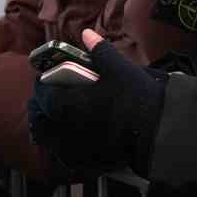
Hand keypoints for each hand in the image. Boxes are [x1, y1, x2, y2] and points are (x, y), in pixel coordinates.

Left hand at [27, 30, 167, 174]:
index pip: (42, 93)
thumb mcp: (117, 67)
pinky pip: (65, 156)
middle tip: (47, 99)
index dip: (42, 84)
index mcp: (65, 104)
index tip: (46, 78)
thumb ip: (98, 50)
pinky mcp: (87, 162)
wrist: (157, 131)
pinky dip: (63, 147)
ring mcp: (75, 149)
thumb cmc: (135, 97)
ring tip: (56, 120)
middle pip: (39, 120)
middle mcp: (64, 129)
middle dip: (40, 108)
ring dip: (48, 128)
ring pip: (49, 140)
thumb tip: (87, 34)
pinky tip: (73, 139)